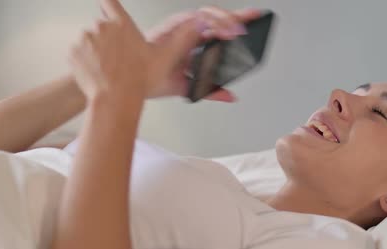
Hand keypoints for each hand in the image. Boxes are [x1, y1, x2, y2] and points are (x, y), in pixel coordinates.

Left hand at [69, 0, 201, 107]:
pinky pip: (78, 55)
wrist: (115, 98)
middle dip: (107, 42)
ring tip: (109, 70)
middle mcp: (102, 27)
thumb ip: (182, 39)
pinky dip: (85, 63)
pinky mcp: (74, 53)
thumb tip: (200, 24)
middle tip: (118, 61)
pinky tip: (98, 74)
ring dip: (96, 53)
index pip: (109, 2)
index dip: (109, 4)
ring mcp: (85, 39)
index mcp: (122, 24)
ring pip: (89, 42)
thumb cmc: (139, 80)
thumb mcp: (166, 58)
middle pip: (102, 29)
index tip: (109, 9)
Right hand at [145, 6, 262, 101]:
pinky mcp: (172, 27)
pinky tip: (219, 32)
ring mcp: (180, 27)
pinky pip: (194, 20)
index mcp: (194, 43)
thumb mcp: (187, 87)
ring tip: (237, 30)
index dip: (237, 23)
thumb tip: (231, 96)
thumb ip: (210, 90)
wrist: (130, 80)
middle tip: (253, 18)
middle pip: (216, 18)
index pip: (219, 30)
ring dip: (224, 20)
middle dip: (236, 16)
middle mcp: (188, 32)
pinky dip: (208, 24)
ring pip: (207, 15)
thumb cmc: (152, 77)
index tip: (257, 21)